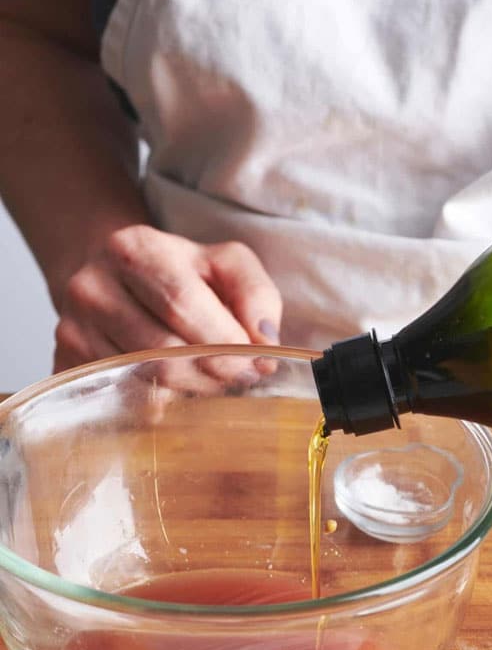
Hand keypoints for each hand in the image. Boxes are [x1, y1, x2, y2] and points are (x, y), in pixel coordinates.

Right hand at [53, 225, 282, 375]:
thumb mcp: (227, 264)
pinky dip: (162, 400)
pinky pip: (121, 396)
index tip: (257, 364)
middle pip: (162, 349)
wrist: (114, 274)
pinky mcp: (67, 363)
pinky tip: (182, 390)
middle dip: (213, 372)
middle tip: (243, 379)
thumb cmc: (182, 272)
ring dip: (192, 389)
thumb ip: (256, 294)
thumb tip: (266, 342)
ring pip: (143, 378)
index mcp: (134, 249)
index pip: (183, 304)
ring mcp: (72, 328)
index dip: (226, 342)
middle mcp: (93, 286)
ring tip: (215, 380)